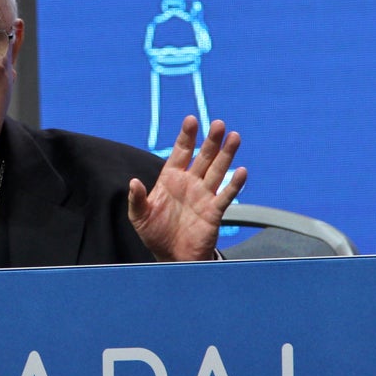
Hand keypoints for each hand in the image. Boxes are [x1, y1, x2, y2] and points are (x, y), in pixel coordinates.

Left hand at [128, 116, 245, 261]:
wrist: (170, 256)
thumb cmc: (154, 233)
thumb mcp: (139, 216)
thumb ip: (137, 199)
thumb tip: (133, 183)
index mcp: (170, 179)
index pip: (180, 152)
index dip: (186, 136)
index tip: (191, 120)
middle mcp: (190, 183)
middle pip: (203, 157)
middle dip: (210, 141)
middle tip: (218, 123)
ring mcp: (203, 195)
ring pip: (217, 170)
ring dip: (226, 155)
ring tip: (234, 137)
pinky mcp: (213, 211)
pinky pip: (225, 195)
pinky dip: (234, 184)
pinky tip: (241, 171)